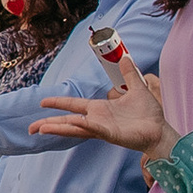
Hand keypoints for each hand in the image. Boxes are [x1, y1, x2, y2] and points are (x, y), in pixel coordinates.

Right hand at [29, 58, 164, 153]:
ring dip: (58, 127)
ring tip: (41, 128)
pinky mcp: (110, 135)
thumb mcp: (138, 88)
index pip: (73, 106)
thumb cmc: (149, 114)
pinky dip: (83, 126)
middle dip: (49, 124)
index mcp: (99, 110)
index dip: (58, 104)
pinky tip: (72, 122)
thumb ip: (130, 74)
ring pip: (75, 128)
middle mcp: (96, 120)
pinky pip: (93, 129)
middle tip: (32, 127)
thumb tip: (125, 57)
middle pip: (67, 121)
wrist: (160, 130)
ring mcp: (102, 129)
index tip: (42, 103)